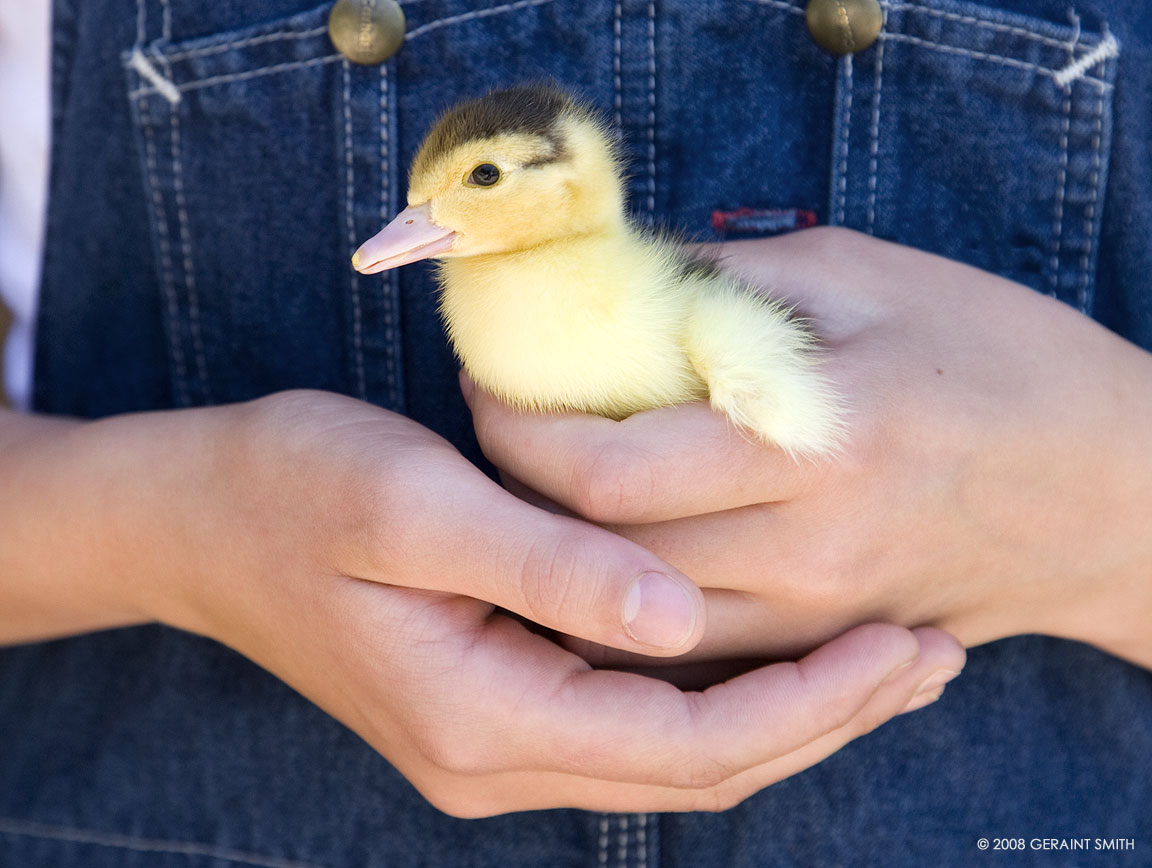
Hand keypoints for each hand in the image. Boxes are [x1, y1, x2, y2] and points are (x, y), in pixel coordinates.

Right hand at [0, 390, 963, 813]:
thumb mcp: (415, 506)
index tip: (904, 644)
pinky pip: (639, 720)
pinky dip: (723, 690)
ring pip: (679, 754)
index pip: (688, 743)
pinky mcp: (497, 700)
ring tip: (886, 655)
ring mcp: (496, 739)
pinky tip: (775, 642)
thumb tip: (686, 619)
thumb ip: (553, 567)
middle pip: (702, 768)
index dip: (810, 703)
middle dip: (826, 717)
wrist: (198, 515)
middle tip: (931, 654)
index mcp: (481, 716)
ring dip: (787, 708)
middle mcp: (496, 756)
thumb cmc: (293, 488)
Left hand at [466, 228, 1151, 670]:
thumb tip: (614, 276)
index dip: (518, 431)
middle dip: (520, 495)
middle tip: (499, 429)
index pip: (605, 474)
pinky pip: (693, 649)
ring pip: (636, 618)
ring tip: (535, 489)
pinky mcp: (825, 643)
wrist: (1118, 492)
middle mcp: (805, 549)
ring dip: (564, 558)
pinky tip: (605, 554)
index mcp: (811, 443)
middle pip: (602, 557)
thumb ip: (729, 280)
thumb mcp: (870, 278)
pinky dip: (629, 604)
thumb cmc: (1002, 361)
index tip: (489, 383)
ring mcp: (816, 614)